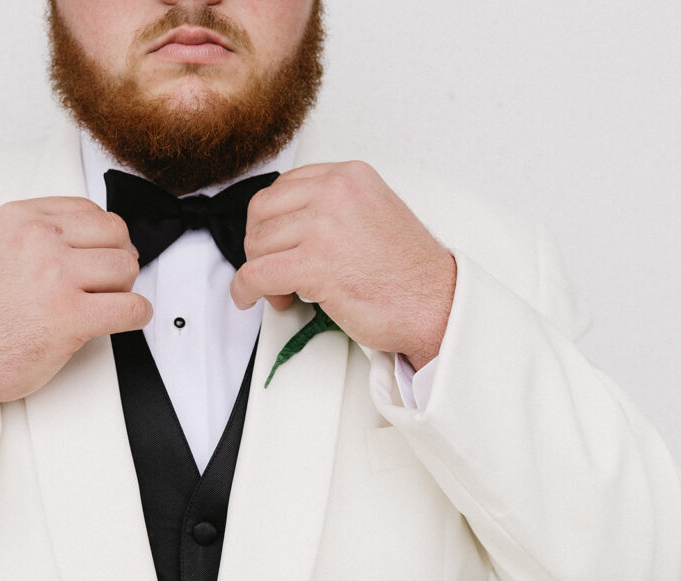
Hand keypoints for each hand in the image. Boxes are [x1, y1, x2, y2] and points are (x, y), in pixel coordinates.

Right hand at [0, 197, 151, 446]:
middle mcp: (37, 239)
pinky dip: (137, 315)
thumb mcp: (1, 249)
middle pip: (115, 233)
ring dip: (124, 288)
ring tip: (102, 303)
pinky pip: (132, 307)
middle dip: (117, 258)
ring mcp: (54, 276)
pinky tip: (123, 320)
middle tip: (103, 283)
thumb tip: (98, 238)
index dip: (102, 237)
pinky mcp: (69, 316)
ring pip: (126, 266)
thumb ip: (42, 236)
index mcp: (20, 217)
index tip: (97, 256)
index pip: (90, 209)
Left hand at [230, 161, 455, 369]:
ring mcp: (325, 226)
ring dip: (259, 271)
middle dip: (259, 246)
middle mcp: (336, 192)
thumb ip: (331, 207)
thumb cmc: (406, 272)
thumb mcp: (371, 214)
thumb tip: (285, 223)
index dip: (271, 221)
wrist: (436, 305)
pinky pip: (255, 274)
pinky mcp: (315, 264)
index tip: (277, 243)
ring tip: (284, 290)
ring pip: (256, 244)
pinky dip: (244, 290)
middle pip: (261, 212)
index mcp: (349, 176)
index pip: (282, 187)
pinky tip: (251, 299)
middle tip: (276, 270)